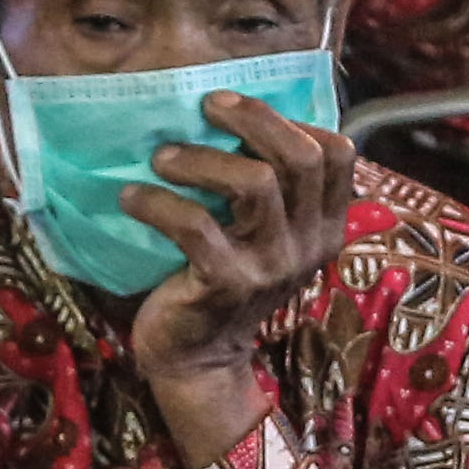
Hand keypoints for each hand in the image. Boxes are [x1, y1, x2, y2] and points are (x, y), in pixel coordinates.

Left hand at [123, 88, 357, 468]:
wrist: (199, 359)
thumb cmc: (223, 279)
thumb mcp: (264, 237)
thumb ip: (270, 191)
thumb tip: (233, 113)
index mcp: (324, 226)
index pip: (337, 155)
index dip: (290, 119)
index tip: (237, 109)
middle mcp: (308, 244)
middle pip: (301, 158)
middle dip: (252, 119)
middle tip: (205, 108)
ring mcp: (271, 266)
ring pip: (255, 183)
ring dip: (200, 159)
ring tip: (161, 158)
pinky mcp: (227, 284)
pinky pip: (195, 225)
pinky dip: (157, 202)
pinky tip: (131, 198)